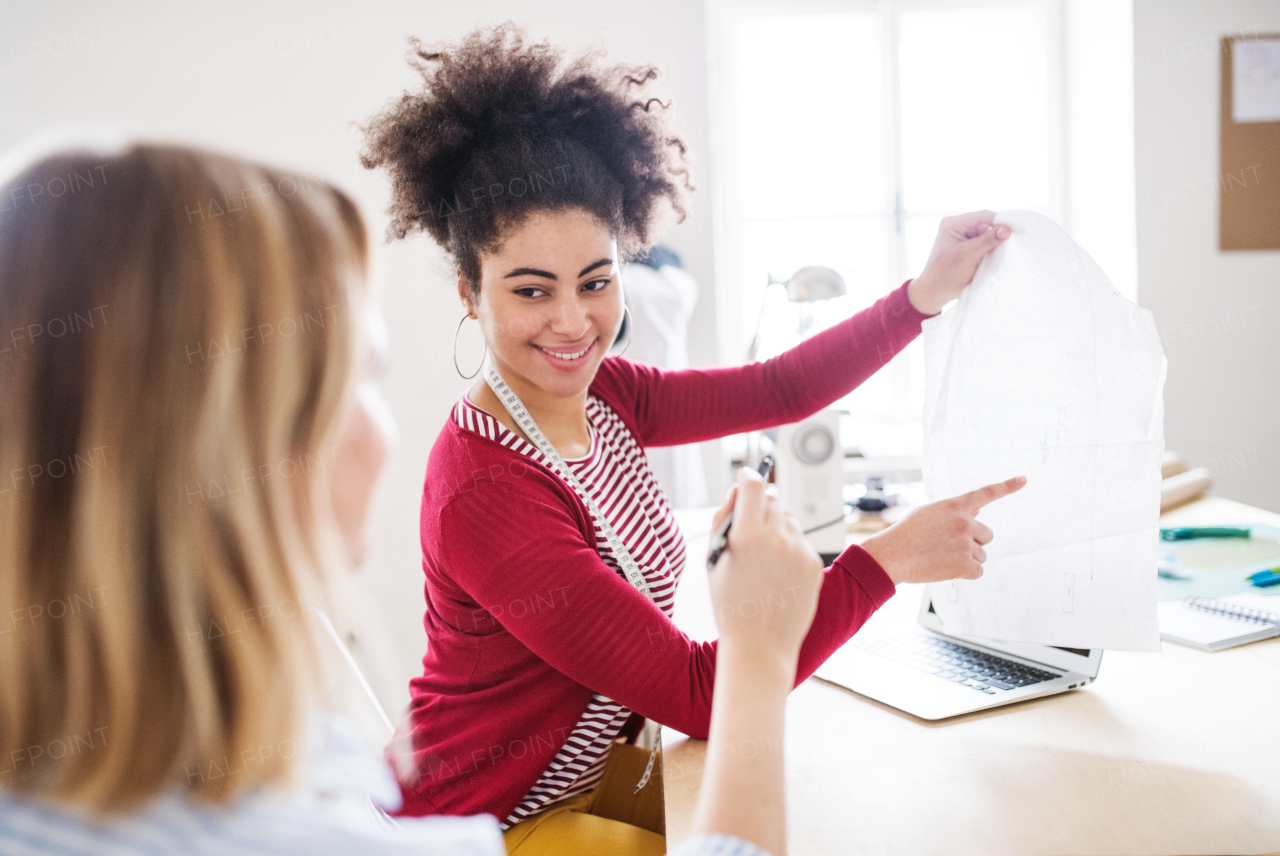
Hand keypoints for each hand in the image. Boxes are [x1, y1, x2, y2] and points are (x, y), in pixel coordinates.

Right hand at [708, 467, 823, 664]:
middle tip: (749, 528)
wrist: (760, 646)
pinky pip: (800, 541)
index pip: (752, 484)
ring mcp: (798, 551)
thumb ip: (723, 519)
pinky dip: (789, 549)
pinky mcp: (813, 564)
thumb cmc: (730, 604)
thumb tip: (736, 492)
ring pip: (788, 519)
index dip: (747, 477)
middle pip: (771, 498)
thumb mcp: (714, 560)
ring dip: (776, 527)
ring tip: (763, 560)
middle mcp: (775, 538)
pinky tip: (778, 574)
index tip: (745, 477)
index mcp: (746, 536)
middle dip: (760, 506)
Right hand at [860, 476, 1025, 584]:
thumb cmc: (905, 535)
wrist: (892, 556)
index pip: (985, 494)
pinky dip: (965, 573)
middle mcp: (964, 522)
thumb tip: (973, 513)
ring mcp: (966, 543)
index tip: (1023, 479)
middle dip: (973, 542)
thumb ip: (952, 513)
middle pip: (986, 535)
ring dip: (966, 559)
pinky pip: (977, 571)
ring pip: (981, 555)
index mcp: (954, 506)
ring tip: (941, 557)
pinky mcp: (966, 564)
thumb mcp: (927, 513)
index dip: (1006, 486)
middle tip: (949, 547)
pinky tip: (946, 568)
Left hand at [908, 210, 1011, 314]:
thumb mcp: (968, 256)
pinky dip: (992, 251)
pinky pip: (985, 245)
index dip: (1000, 221)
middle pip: (987, 225)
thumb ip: (987, 241)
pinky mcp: (969, 249)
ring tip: (1004, 253)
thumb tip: (1007, 228)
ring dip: (996, 244)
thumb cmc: (945, 274)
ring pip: (988, 236)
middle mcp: (958, 228)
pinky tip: (998, 257)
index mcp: (953, 224)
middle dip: (998, 234)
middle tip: (1012, 244)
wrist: (934, 294)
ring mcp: (964, 239)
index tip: (1016, 230)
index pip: (983, 216)